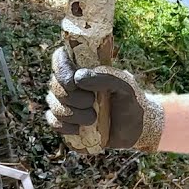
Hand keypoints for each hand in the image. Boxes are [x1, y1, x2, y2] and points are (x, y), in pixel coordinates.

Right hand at [46, 46, 163, 151]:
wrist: (134, 129)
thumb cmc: (130, 101)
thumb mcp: (125, 87)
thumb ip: (105, 78)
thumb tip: (77, 78)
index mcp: (83, 67)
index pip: (60, 58)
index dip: (62, 70)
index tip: (75, 82)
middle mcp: (70, 83)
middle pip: (55, 85)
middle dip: (73, 97)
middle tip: (92, 102)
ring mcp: (66, 103)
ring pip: (54, 105)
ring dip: (73, 114)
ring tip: (93, 118)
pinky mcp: (65, 122)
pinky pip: (53, 122)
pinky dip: (65, 127)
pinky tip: (79, 129)